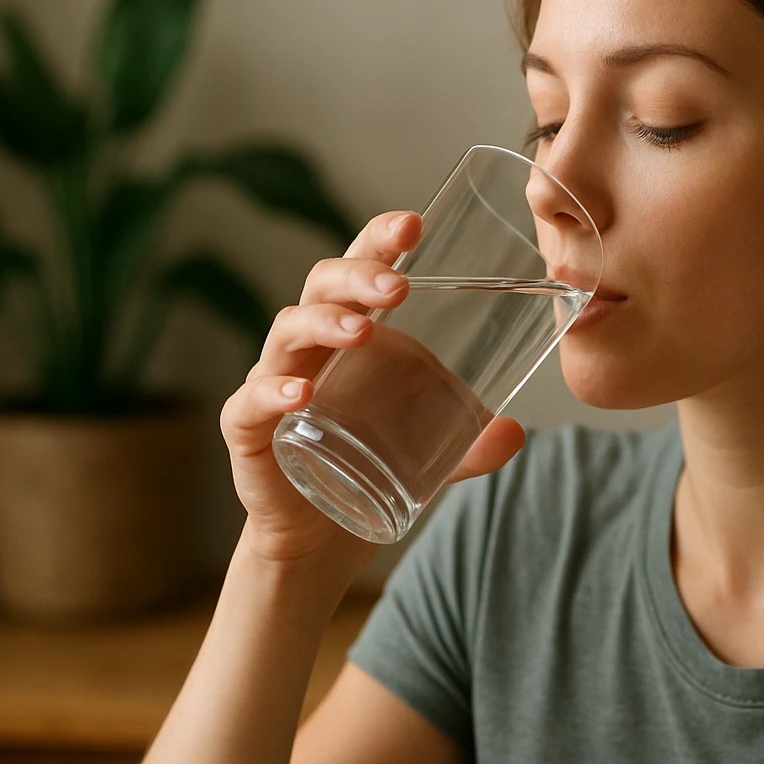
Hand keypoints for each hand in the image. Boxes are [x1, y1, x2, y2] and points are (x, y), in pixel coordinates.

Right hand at [219, 210, 527, 565]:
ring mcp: (272, 383)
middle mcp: (309, 347)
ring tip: (363, 331)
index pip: (360, 269)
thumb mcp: (432, 456)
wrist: (319, 541)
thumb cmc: (369, 470)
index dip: (379, 240)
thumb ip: (471, 444)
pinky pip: (251, 401)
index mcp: (351, 334)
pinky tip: (302, 392)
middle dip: (358, 274)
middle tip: (397, 284)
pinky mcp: (247, 430)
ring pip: (287, 331)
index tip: (414, 223)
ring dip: (325, 323)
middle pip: (322, 286)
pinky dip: (273, 391)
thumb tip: (515, 432)